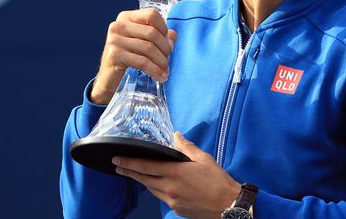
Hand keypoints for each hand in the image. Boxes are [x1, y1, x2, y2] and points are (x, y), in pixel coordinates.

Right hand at [90, 9, 177, 104]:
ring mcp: (114, 39)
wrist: (108, 77)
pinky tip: (160, 77)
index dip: (164, 28)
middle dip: (165, 49)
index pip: (152, 14)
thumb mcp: (142, 43)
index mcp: (126, 17)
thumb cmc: (128, 57)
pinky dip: (154, 70)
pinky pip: (142, 62)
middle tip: (168, 60)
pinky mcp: (114, 55)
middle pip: (152, 33)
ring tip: (166, 71)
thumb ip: (159, 36)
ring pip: (148, 48)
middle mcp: (118, 25)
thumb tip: (173, 36)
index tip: (168, 42)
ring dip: (161, 61)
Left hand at [112, 132, 240, 218]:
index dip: (129, 163)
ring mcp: (172, 200)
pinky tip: (157, 185)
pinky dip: (157, 189)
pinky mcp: (176, 209)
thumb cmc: (218, 181)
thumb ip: (186, 147)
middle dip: (129, 172)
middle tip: (118, 166)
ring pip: (151, 189)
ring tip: (135, 174)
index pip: (145, 166)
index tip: (117, 159)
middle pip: (143, 179)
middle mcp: (170, 188)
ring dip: (142, 181)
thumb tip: (176, 136)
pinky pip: (161, 197)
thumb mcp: (203, 159)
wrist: (228, 205)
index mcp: (175, 173)